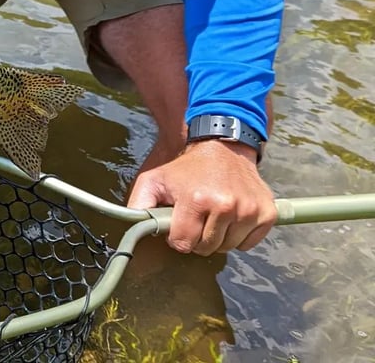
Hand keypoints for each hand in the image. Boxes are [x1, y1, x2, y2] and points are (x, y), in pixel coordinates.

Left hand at [127, 139, 276, 254]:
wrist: (224, 147)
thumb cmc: (187, 168)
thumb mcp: (156, 179)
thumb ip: (139, 202)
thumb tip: (130, 226)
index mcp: (196, 199)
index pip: (184, 244)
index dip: (178, 237)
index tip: (179, 223)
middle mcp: (226, 206)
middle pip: (206, 248)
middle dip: (197, 238)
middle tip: (197, 217)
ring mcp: (249, 211)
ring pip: (228, 248)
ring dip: (218, 237)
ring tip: (213, 215)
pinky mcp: (266, 214)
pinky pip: (248, 244)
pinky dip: (239, 236)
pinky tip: (231, 217)